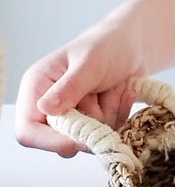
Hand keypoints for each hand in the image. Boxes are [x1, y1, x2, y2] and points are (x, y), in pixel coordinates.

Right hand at [15, 5, 145, 156]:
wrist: (133, 44)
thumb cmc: (107, 45)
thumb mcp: (89, 64)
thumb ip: (70, 87)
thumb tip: (45, 109)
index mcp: (37, 88)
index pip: (28, 131)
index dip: (51, 142)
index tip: (79, 139)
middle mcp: (52, 106)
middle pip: (62, 140)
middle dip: (91, 122)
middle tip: (104, 93)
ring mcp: (75, 115)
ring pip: (90, 138)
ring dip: (110, 113)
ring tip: (114, 86)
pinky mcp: (95, 120)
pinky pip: (109, 132)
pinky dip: (120, 113)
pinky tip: (122, 92)